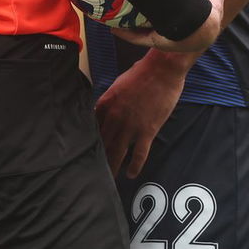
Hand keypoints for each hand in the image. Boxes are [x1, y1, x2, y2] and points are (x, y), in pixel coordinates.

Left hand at [96, 47, 194, 176]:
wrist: (162, 70)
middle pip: (103, 143)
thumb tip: (103, 110)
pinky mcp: (147, 131)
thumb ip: (109, 99)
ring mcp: (130, 126)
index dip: (89, 141)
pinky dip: (134, 166)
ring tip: (108, 178)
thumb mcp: (117, 85)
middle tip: (93, 171)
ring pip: (117, 152)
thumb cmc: (141, 73)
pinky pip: (139, 154)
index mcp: (105, 104)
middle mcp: (114, 117)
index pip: (93, 127)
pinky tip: (130, 174)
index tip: (86, 151)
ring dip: (113, 166)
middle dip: (98, 158)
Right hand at [116, 0, 228, 53]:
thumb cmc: (208, 9)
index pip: (182, 23)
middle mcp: (179, 37)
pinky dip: (126, 34)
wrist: (200, 24)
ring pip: (148, 34)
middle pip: (163, 29)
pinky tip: (114, 27)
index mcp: (194, 29)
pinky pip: (138, 38)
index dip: (174, 15)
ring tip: (123, 16)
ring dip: (135, 28)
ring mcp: (167, 42)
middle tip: (143, 7)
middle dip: (153, 21)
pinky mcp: (156, 43)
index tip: (164, 5)